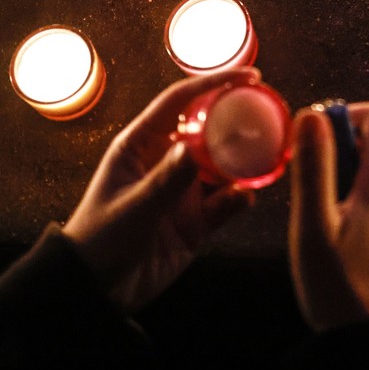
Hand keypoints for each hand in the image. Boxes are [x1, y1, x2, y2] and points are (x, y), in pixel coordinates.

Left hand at [63, 68, 258, 309]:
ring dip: (246, 162)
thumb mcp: (134, 207)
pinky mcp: (197, 220)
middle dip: (239, 122)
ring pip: (224, 166)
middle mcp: (166, 161)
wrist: (98, 292)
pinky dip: (240, 197)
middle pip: (210, 130)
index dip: (213, 84)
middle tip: (271, 116)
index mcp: (141, 145)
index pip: (180, 102)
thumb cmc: (100, 239)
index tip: (248, 77)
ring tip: (270, 157)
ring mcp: (184, 191)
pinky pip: (227, 202)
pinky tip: (246, 196)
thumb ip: (167, 179)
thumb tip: (195, 147)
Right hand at [289, 102, 368, 329]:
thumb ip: (313, 165)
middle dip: (351, 139)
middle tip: (316, 167)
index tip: (318, 135)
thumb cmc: (342, 288)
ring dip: (360, 165)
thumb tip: (311, 116)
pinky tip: (345, 224)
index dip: (347, 114)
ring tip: (325, 199)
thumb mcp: (313, 225)